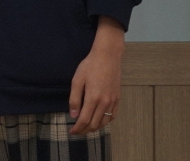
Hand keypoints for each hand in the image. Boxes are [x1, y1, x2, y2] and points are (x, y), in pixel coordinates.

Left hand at [68, 17, 123, 134]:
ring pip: (104, 122)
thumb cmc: (90, 66)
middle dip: (85, 130)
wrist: (108, 56)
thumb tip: (73, 115)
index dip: (77, 128)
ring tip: (87, 128)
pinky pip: (113, 116)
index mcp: (93, 98)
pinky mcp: (118, 98)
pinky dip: (106, 122)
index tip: (72, 132)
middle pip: (94, 124)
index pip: (84, 120)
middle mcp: (104, 102)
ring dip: (95, 128)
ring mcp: (113, 101)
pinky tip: (100, 121)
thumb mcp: (77, 80)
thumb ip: (75, 99)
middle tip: (77, 131)